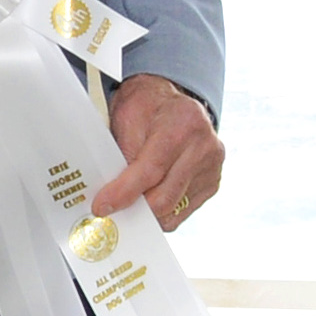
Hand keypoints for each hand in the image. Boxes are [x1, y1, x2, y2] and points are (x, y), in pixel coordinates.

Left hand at [94, 74, 223, 231]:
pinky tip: (152, 194)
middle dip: (135, 207)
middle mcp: (203, 147)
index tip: (103, 206)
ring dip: (148, 211)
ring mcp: (212, 167)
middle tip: (113, 208)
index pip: (151, 170)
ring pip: (173, 209)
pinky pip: (183, 211)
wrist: (172, 104)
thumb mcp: (126, 119)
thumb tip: (114, 195)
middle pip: (164, 197)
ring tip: (133, 198)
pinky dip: (163, 210)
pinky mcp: (212, 183)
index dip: (124, 192)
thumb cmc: (148, 108)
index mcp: (183, 124)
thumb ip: (123, 156)